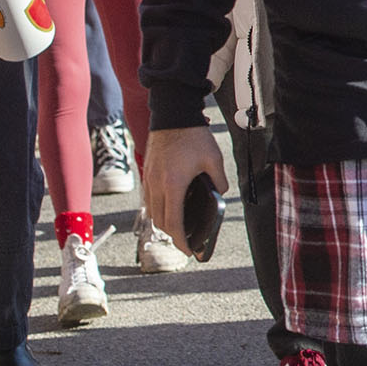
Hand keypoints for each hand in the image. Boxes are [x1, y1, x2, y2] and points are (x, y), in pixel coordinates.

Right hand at [142, 124, 228, 250]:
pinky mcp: (146, 174)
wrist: (172, 115)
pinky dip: (157, 210)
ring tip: (178, 229)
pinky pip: (148, 200)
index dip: (181, 240)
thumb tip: (219, 195)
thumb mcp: (214, 159)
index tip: (189, 250)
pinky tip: (169, 209)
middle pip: (160, 222)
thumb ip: (218, 181)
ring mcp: (149, 180)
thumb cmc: (193, 136)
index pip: (173, 223)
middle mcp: (157, 186)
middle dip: (172, 236)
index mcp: (173, 185)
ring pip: (152, 213)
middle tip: (186, 242)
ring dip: (163, 224)